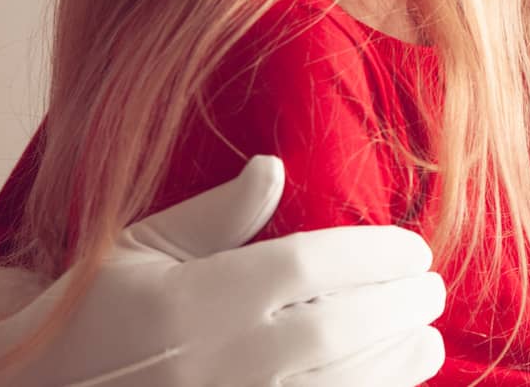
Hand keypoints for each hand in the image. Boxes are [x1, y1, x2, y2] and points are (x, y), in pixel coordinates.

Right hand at [0, 156, 444, 386]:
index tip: (414, 245)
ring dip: (396, 360)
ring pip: (341, 386)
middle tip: (433, 286)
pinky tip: (396, 380)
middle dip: (400, 305)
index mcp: (200, 300)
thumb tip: (275, 165)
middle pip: (340, 329)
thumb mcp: (142, 252)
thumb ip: (216, 214)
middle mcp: (223, 360)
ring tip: (428, 334)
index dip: (375, 254)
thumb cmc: (96, 317)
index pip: (311, 267)